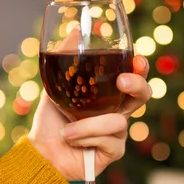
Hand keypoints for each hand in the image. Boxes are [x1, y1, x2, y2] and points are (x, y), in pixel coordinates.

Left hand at [28, 55, 150, 180]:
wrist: (41, 153)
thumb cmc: (51, 121)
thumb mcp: (53, 87)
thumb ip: (64, 60)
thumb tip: (75, 30)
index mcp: (108, 95)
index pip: (131, 77)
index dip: (140, 68)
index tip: (137, 60)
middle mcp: (117, 112)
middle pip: (142, 95)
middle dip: (137, 85)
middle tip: (122, 80)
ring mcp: (117, 133)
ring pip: (118, 121)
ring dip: (89, 125)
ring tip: (67, 131)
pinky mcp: (114, 152)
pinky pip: (109, 140)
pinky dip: (87, 138)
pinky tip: (72, 140)